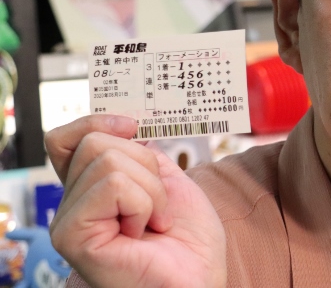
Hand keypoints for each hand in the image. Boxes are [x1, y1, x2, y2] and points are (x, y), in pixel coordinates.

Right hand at [46, 115, 225, 286]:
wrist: (201, 277)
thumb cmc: (189, 238)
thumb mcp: (167, 179)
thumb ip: (140, 152)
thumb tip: (125, 122)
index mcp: (90, 188)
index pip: (68, 137)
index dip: (97, 122)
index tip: (133, 126)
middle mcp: (71, 204)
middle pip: (96, 141)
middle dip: (146, 164)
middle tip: (157, 204)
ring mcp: (68, 221)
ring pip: (108, 160)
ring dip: (150, 189)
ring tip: (154, 221)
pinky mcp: (72, 236)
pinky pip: (114, 185)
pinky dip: (144, 203)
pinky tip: (144, 231)